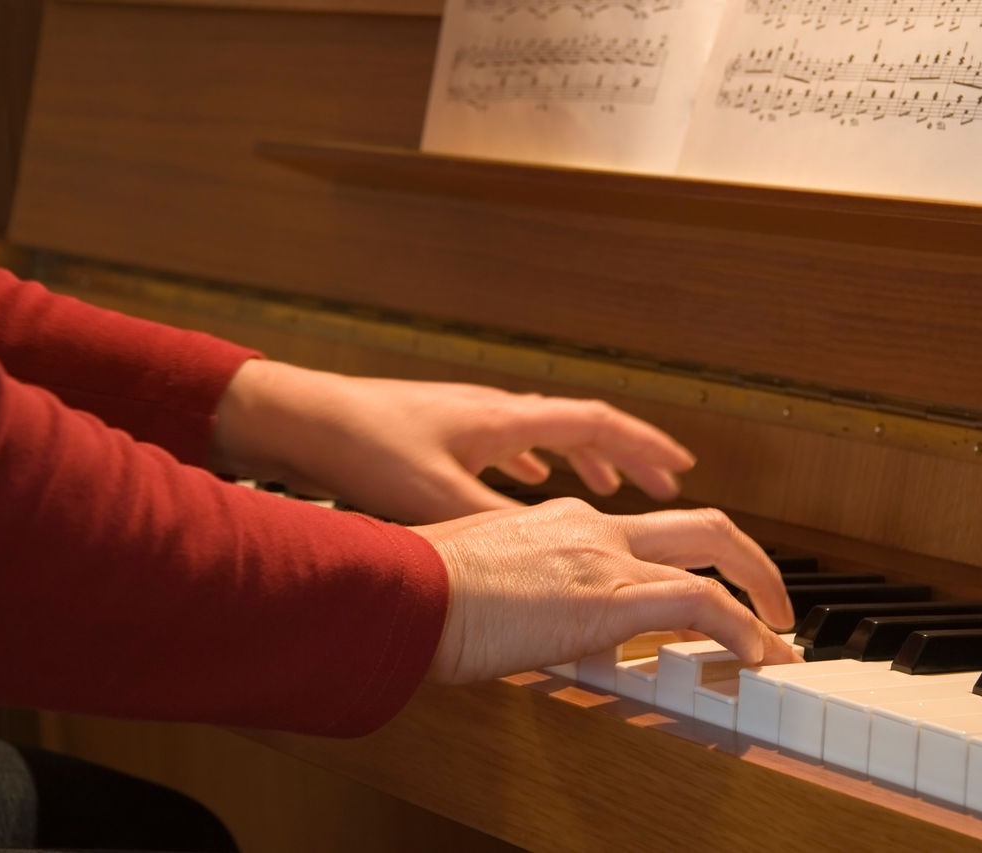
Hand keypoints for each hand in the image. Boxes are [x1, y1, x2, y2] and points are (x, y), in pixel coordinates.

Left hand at [211, 360, 695, 522]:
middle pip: (579, 426)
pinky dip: (531, 462)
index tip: (682, 468)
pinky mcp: (439, 430)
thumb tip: (551, 554)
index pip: (597, 424)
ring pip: (543, 434)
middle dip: (625, 454)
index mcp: (506, 421)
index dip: (646, 447)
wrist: (299, 415)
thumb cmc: (363, 446)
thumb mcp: (438, 498)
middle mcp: (494, 411)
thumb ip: (498, 526)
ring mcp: (467, 417)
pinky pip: (506, 442)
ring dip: (581, 458)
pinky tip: (522, 481)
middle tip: (659, 482)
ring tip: (604, 484)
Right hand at [413, 498, 800, 683]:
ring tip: (781, 637)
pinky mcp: (611, 594)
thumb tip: (533, 630)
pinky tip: (759, 656)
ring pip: (716, 551)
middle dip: (750, 558)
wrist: (402, 589)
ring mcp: (605, 555)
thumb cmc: (419, 591)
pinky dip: (743, 629)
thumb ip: (520, 594)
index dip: (685, 560)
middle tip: (773, 599)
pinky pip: (703, 604)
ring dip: (760, 594)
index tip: (700, 590)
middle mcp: (593, 526)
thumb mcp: (481, 581)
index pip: (645, 533)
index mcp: (562, 522)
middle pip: (701, 523)